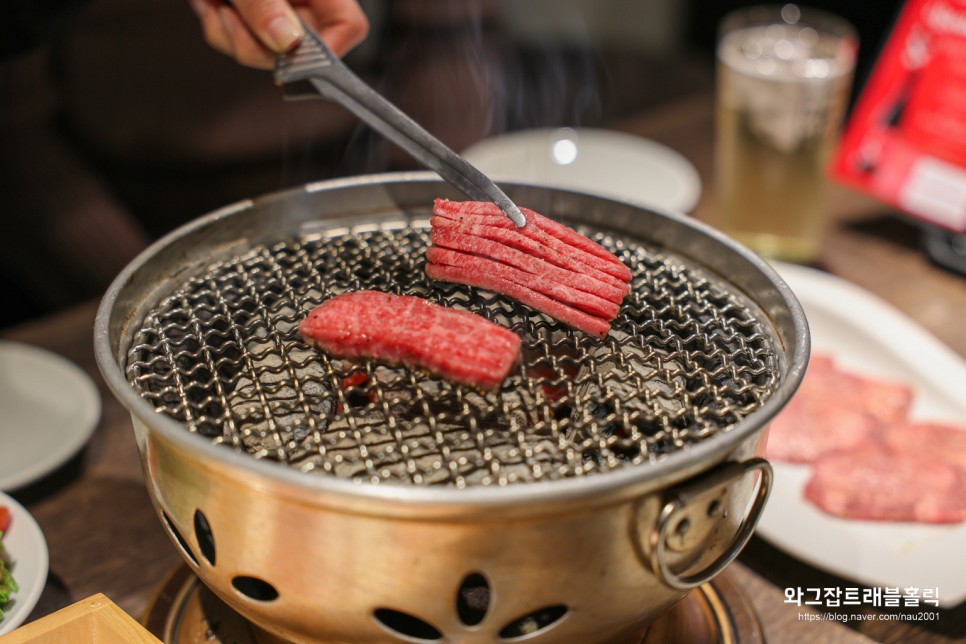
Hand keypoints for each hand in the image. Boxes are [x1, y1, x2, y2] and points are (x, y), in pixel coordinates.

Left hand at [190, 0, 368, 68]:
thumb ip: (264, 3)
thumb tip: (288, 41)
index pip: (348, 25)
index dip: (327, 49)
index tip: (292, 56)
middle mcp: (303, 0)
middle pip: (300, 49)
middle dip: (259, 44)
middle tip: (232, 18)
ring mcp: (275, 11)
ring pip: (265, 53)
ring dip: (232, 35)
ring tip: (218, 2)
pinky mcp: (250, 19)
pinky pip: (239, 44)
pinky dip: (218, 27)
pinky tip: (212, 2)